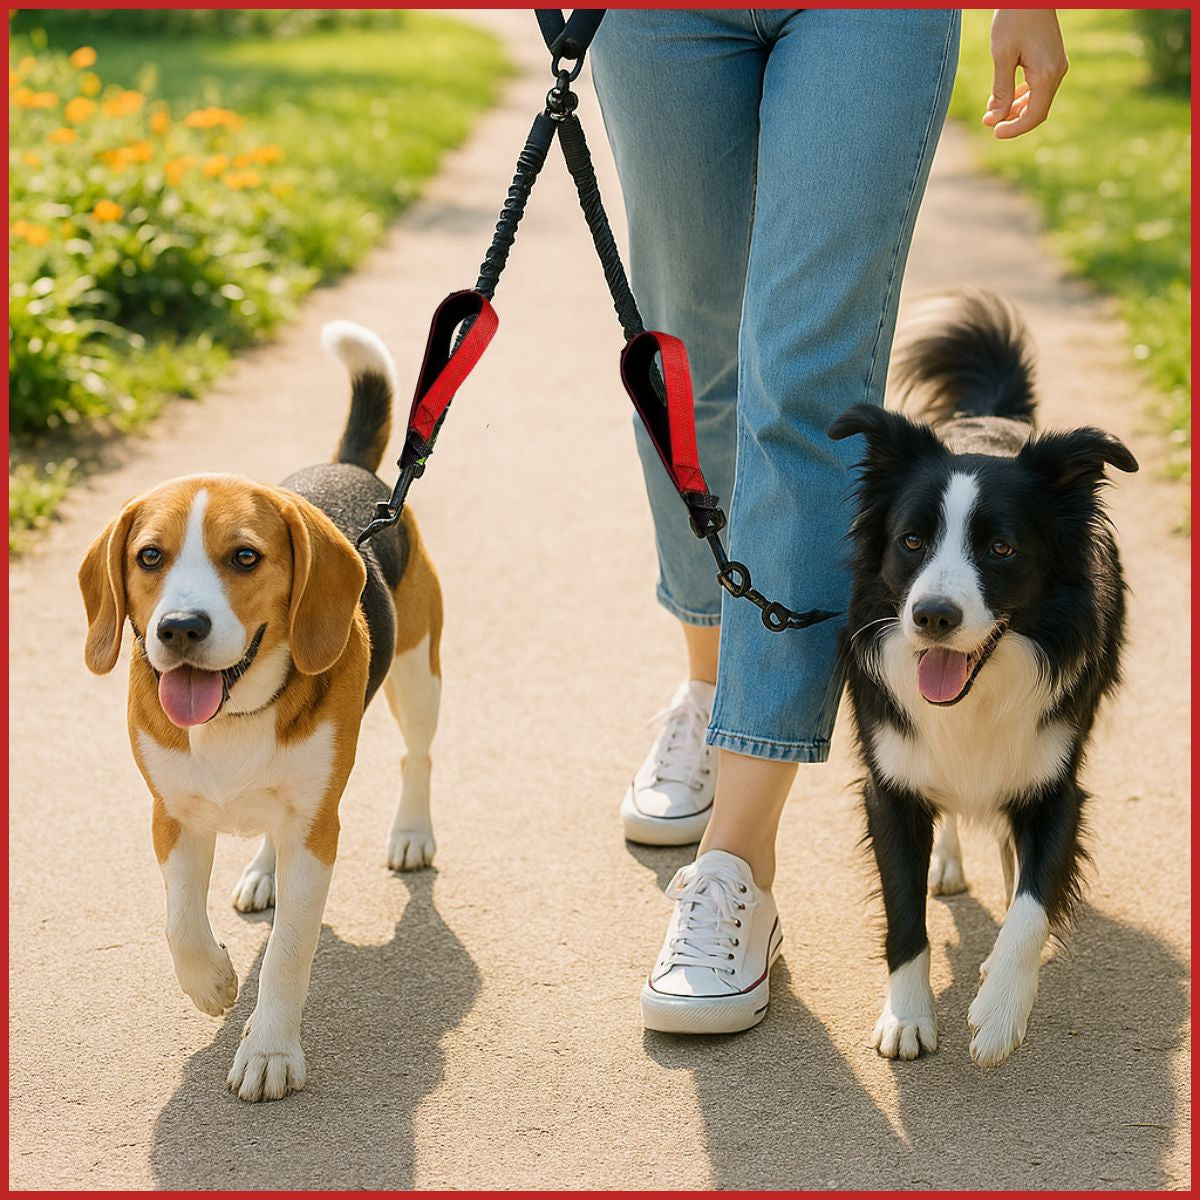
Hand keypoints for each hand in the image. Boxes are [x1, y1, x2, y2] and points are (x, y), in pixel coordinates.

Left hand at [984, 10, 1068, 139]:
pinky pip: (1038, 87)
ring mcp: (1057, 66)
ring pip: (1038, 100)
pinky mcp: (1052, 60)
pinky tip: (1003, 97)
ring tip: (992, 111)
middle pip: (1037, 111)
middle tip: (989, 123)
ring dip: (1015, 109)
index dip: (1014, 129)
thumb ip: (1001, 90)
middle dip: (1013, 121)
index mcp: (1047, 74)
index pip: (1034, 115)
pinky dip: (1021, 96)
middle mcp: (1057, 72)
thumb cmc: (1013, 19)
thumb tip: (995, 119)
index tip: (994, 132)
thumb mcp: (1002, 56)